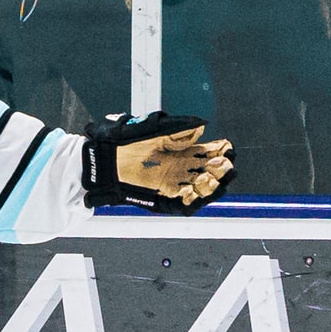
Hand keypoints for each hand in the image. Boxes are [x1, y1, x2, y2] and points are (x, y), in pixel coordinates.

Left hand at [82, 111, 235, 211]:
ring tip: (215, 180)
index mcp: (182, 152)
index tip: (227, 148)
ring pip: (200, 190)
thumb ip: (178, 128)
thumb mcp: (155, 128)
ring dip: (211, 187)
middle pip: (210, 173)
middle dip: (220, 170)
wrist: (103, 158)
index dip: (220, 151)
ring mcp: (173, 185)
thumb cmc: (125, 140)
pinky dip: (192, 202)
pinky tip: (198, 194)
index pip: (209, 153)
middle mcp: (181, 170)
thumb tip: (202, 126)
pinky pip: (183, 205)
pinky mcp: (163, 199)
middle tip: (225, 166)